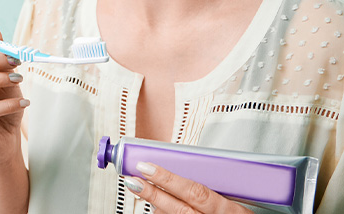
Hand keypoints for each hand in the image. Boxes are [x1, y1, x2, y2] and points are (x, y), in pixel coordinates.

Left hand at [124, 162, 252, 212]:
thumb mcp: (241, 203)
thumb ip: (218, 189)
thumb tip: (189, 171)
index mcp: (230, 211)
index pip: (195, 192)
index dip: (168, 179)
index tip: (147, 165)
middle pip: (179, 210)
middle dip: (153, 194)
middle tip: (132, 178)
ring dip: (158, 207)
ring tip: (142, 189)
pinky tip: (157, 208)